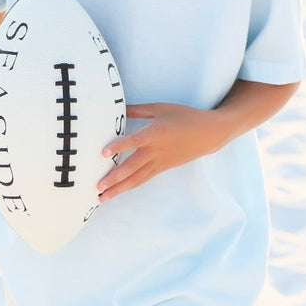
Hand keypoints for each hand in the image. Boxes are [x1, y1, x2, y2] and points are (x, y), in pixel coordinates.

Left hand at [97, 102, 226, 201]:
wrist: (209, 134)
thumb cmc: (185, 117)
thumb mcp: (161, 108)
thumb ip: (138, 110)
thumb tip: (117, 108)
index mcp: (155, 133)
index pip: (134, 141)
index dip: (119, 146)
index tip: (103, 153)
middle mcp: (156, 151)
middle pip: (132, 168)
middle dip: (114, 179)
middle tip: (97, 187)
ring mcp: (159, 162)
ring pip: (136, 179)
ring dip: (118, 189)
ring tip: (102, 197)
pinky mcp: (162, 168)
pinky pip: (143, 179)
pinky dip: (130, 186)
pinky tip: (118, 192)